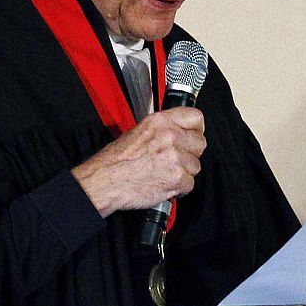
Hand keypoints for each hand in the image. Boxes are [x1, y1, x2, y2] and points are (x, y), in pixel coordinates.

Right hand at [72, 109, 206, 217]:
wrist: (105, 180)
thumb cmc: (117, 159)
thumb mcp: (139, 131)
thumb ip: (164, 128)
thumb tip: (180, 131)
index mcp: (161, 121)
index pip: (196, 117)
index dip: (196, 129)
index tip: (193, 135)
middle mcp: (170, 136)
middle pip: (200, 143)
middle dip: (190, 153)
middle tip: (176, 160)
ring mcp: (175, 157)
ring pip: (195, 165)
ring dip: (184, 172)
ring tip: (165, 173)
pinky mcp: (177, 177)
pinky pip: (190, 183)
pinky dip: (179, 188)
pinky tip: (164, 184)